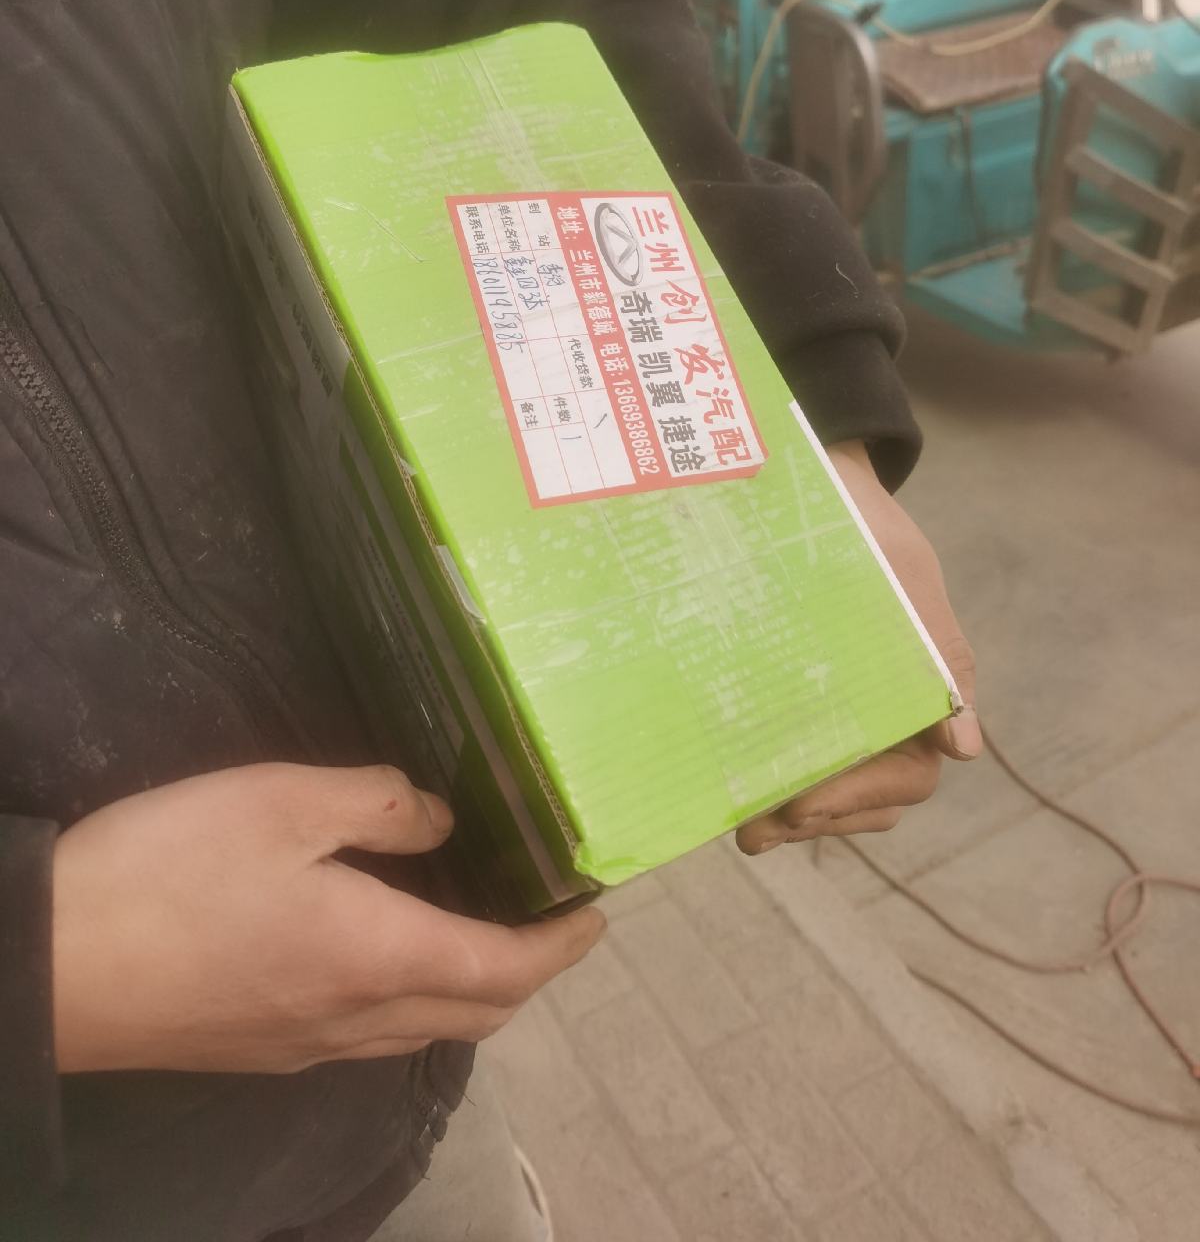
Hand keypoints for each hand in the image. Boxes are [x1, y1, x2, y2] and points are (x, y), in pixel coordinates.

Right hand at [52, 763, 603, 1073]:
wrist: (49, 966)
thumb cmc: (174, 872)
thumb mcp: (283, 800)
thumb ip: (381, 804)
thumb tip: (444, 823)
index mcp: (378, 957)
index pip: (505, 968)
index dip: (561, 946)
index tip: (597, 916)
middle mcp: (356, 1019)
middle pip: (475, 1012)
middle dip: (527, 972)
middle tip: (549, 921)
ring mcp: (305, 1047)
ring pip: (422, 1031)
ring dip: (471, 989)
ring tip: (481, 933)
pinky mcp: (260, 1050)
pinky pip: (369, 1037)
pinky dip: (412, 1000)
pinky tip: (387, 957)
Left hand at [737, 439, 978, 855]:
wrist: (815, 477)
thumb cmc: (866, 523)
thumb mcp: (902, 573)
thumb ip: (936, 652)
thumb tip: (964, 749)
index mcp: (927, 684)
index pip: (910, 771)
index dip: (859, 795)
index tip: (801, 800)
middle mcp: (894, 708)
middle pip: (872, 795)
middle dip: (819, 816)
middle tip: (757, 829)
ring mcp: (850, 706)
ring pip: (840, 789)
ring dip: (795, 814)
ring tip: (747, 825)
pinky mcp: (806, 698)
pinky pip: (805, 759)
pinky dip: (777, 783)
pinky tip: (735, 793)